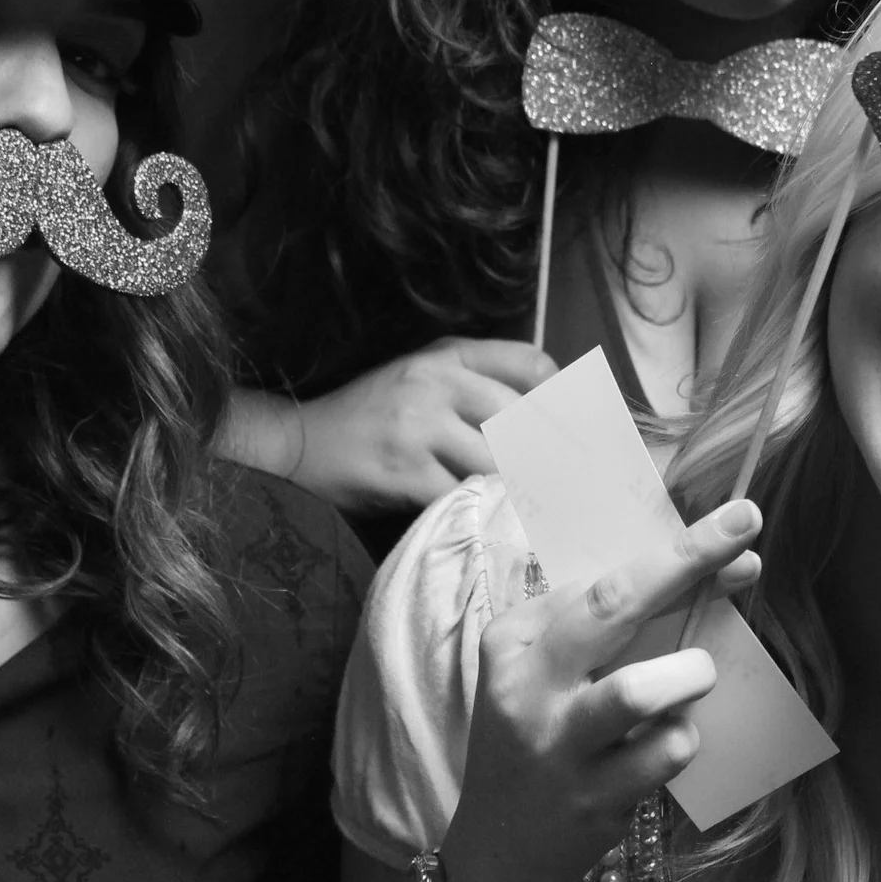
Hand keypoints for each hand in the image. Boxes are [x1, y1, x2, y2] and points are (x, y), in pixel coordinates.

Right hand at [274, 338, 556, 515]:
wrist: (297, 443)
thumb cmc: (372, 414)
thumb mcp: (422, 376)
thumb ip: (478, 383)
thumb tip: (553, 412)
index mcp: (448, 356)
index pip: (531, 364)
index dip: (565, 402)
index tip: (583, 434)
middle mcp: (436, 382)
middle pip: (524, 420)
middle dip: (554, 459)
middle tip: (578, 489)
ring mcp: (418, 426)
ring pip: (497, 462)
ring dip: (519, 492)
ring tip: (540, 513)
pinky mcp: (403, 471)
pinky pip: (462, 497)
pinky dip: (481, 514)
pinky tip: (493, 525)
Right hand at [436, 500, 765, 881]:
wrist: (501, 853)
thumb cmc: (544, 738)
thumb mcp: (550, 673)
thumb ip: (618, 623)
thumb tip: (722, 572)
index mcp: (516, 638)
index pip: (603, 576)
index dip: (679, 550)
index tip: (738, 525)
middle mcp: (529, 684)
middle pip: (616, 605)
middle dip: (687, 562)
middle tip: (745, 533)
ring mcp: (558, 745)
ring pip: (641, 690)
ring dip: (687, 676)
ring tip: (693, 679)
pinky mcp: (591, 798)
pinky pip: (665, 753)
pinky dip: (683, 739)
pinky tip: (666, 743)